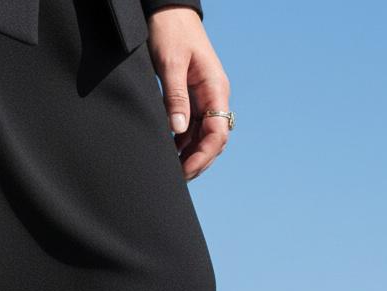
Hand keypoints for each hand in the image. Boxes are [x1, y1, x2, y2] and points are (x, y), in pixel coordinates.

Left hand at [146, 7, 231, 180]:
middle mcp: (215, 97)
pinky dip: (182, 145)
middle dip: (198, 162)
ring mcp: (205, 99)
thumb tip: (179, 130)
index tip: (185, 170)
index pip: (218, 134)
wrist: (168, 13)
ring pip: (203, 138)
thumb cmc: (171, 32)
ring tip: (171, 171)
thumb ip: (175, 97)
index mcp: (216, 89)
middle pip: (213, 141)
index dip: (203, 156)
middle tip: (177, 179)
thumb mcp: (170, 64)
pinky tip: (169, 153)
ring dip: (190, 156)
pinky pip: (192, 129)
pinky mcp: (193, 100)